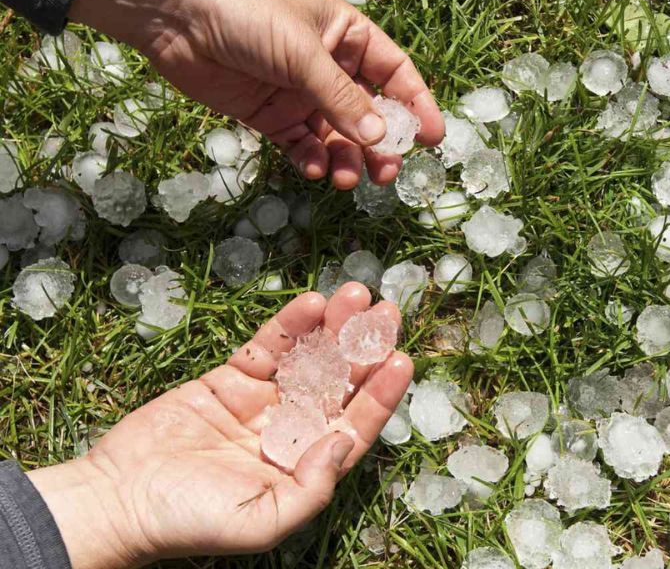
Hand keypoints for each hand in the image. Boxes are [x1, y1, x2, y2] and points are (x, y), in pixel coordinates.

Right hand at [28, 284, 410, 568]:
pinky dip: (289, 325)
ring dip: (333, 328)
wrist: (119, 500)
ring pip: (307, 358)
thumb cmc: (189, 522)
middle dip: (364, 348)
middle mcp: (290, 431)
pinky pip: (267, 348)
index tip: (402, 359)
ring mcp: (260, 402)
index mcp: (304, 466)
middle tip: (387, 313)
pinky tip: (312, 303)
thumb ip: (311, 487)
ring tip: (357, 296)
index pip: (355, 424)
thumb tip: (344, 441)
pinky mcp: (228, 379)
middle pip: (338, 382)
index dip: (381, 393)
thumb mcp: (262, 522)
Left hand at [68, 0, 444, 188]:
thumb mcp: (303, 53)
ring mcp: (298, 93)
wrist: (172, 13)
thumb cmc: (246, 12)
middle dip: (380, 144)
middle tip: (387, 172)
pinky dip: (312, 160)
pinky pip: (301, 145)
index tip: (432, 139)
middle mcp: (328, 66)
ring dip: (346, 158)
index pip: (395, 73)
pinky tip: (316, 169)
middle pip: (368, 112)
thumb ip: (342, 98)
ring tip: (348, 179)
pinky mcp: (269, 115)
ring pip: (336, 135)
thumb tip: (380, 140)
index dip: (416, 105)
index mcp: (347, 35)